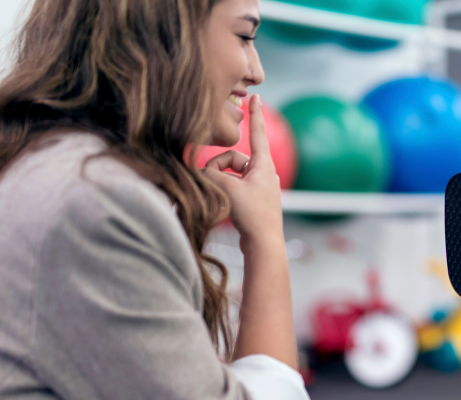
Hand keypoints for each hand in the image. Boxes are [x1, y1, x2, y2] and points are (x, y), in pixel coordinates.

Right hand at [201, 95, 283, 246]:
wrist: (263, 243)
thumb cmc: (252, 215)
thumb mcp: (227, 189)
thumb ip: (209, 174)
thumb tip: (197, 171)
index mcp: (263, 165)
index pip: (257, 132)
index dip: (255, 114)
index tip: (256, 95)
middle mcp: (263, 173)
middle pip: (232, 159)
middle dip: (218, 170)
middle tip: (213, 185)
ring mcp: (258, 187)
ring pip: (229, 175)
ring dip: (219, 184)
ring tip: (220, 200)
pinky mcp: (252, 200)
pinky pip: (231, 188)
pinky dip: (223, 193)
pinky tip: (224, 207)